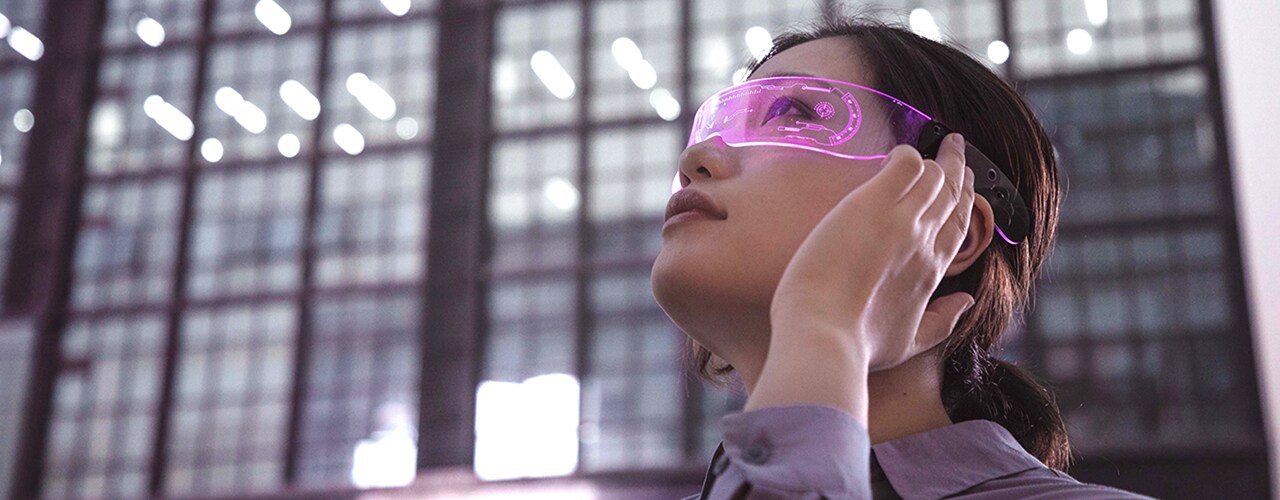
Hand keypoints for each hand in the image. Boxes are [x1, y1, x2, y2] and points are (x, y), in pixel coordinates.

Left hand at [745, 134, 975, 419]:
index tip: (965, 183)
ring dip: (936, 160)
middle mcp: (924, 242)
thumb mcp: (909, 342)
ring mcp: (901, 220)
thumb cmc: (856, 345)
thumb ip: (942, 322)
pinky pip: (904, 164)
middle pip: (951, 195)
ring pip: (934, 176)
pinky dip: (906, 155)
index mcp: (932, 272)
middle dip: (958, 170)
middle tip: (956, 150)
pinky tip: (899, 153)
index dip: (965, 200)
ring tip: (936, 145)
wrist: (822, 335)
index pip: (958, 226)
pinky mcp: (871, 204)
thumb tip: (968, 302)